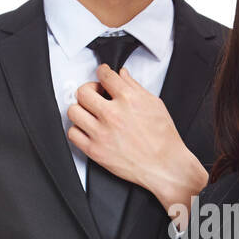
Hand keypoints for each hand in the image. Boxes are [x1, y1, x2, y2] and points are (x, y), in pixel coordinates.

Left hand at [66, 66, 206, 214]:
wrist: (165, 166)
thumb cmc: (163, 139)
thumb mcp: (155, 104)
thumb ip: (135, 87)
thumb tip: (122, 75)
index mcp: (129, 100)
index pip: (105, 76)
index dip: (102, 72)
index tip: (102, 74)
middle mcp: (113, 115)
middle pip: (83, 91)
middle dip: (89, 89)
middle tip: (95, 94)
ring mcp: (101, 133)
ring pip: (74, 111)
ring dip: (81, 109)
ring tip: (90, 112)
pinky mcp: (95, 150)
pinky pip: (73, 134)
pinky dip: (78, 129)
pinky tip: (88, 129)